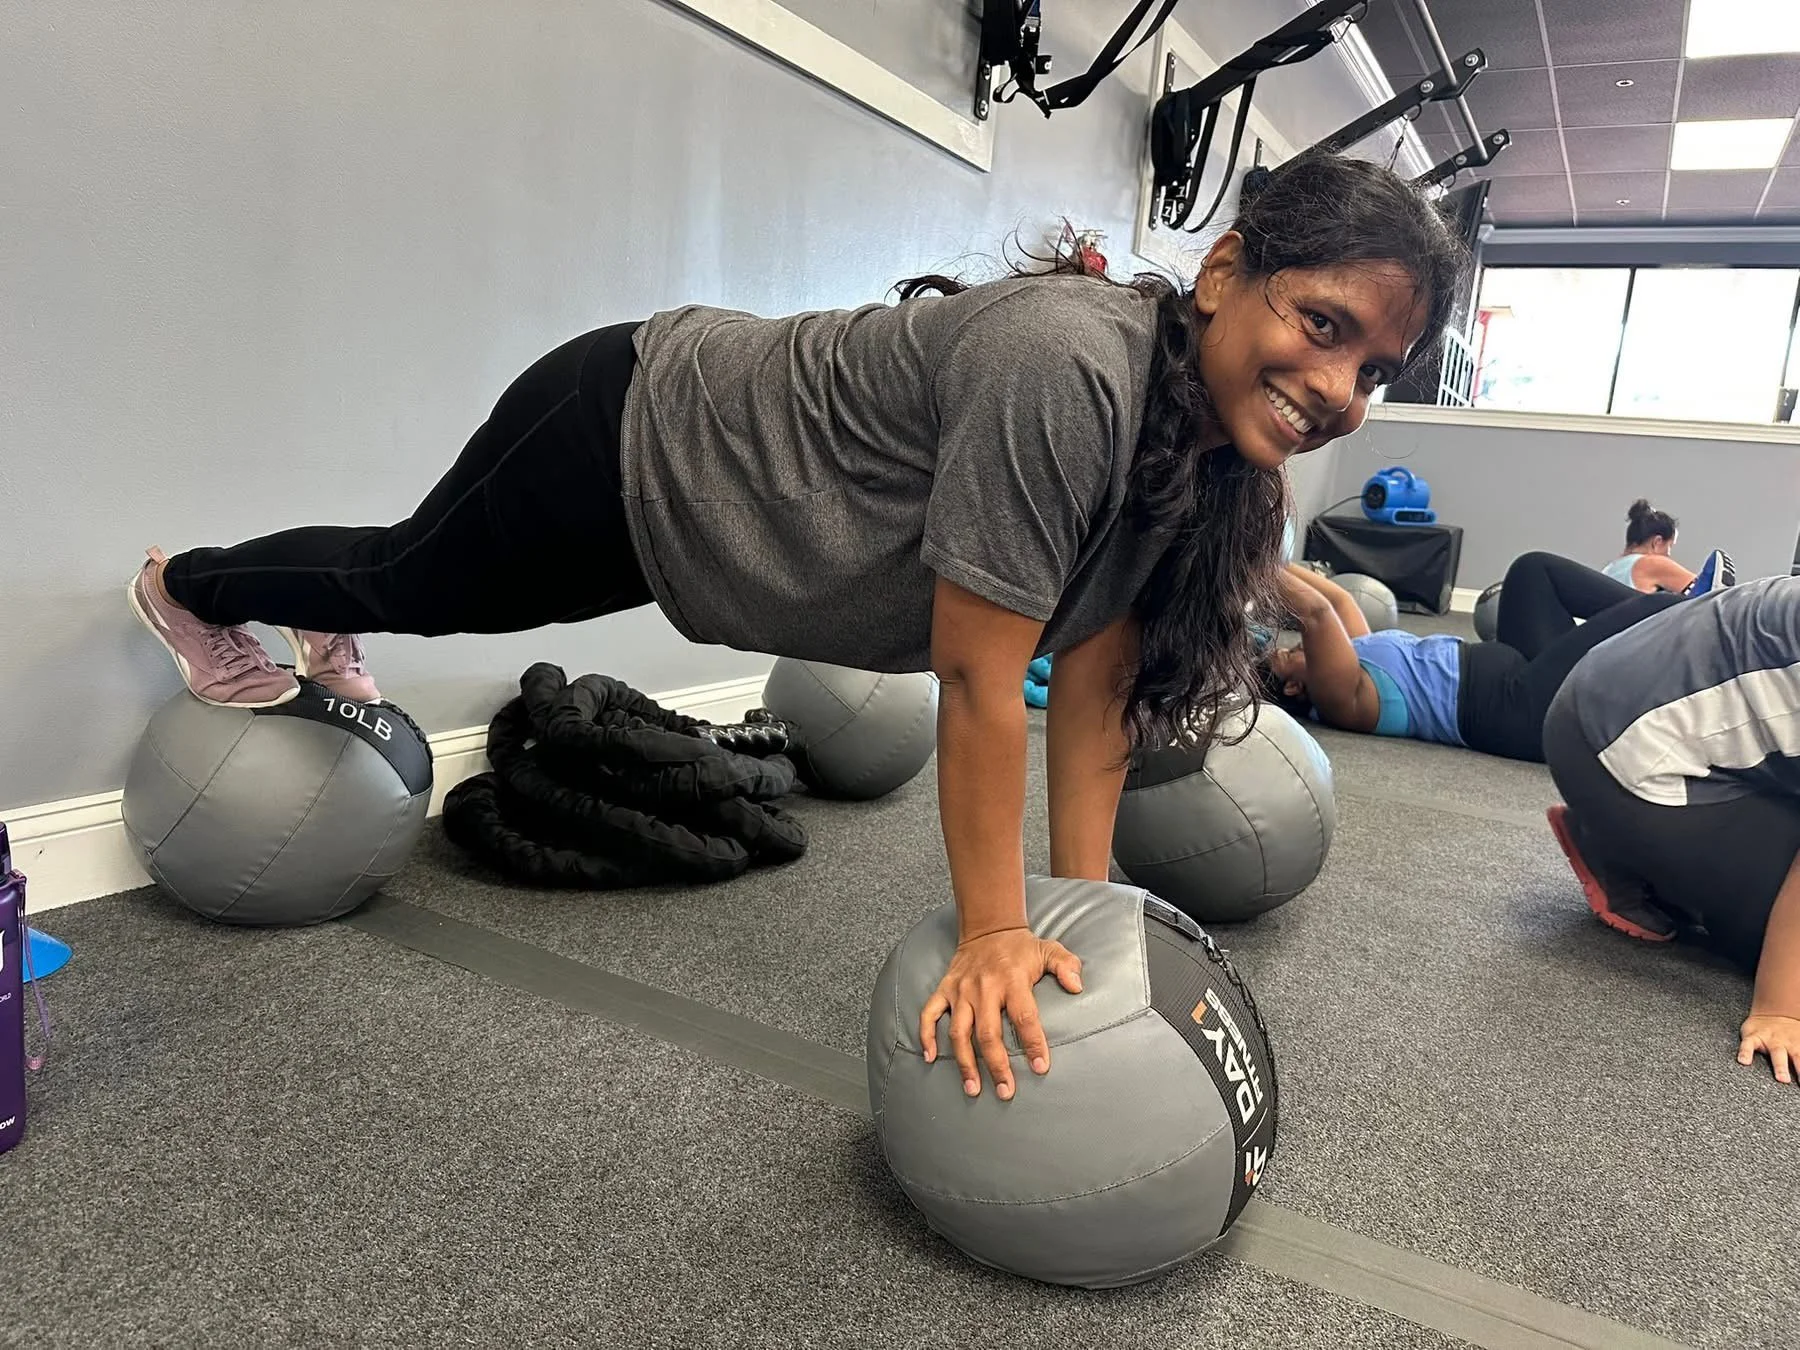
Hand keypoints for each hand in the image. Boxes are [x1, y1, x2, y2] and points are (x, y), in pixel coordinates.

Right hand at [918, 928, 1083, 1100]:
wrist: (987, 926)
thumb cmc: (1020, 947)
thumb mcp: (1048, 949)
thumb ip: (1067, 966)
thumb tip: (1078, 986)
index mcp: (1012, 981)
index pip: (1024, 1017)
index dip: (1033, 1044)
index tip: (1041, 1067)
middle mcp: (984, 989)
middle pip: (988, 1034)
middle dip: (997, 1066)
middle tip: (1006, 1092)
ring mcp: (961, 991)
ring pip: (959, 1032)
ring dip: (965, 1063)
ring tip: (973, 1089)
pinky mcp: (945, 989)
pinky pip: (930, 1014)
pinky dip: (926, 1035)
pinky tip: (930, 1057)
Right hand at [1737, 1014, 1799, 1084]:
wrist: (1772, 1011)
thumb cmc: (1788, 1033)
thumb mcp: (1799, 1040)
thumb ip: (1799, 1054)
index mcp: (1799, 1045)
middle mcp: (1787, 1043)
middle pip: (1797, 1057)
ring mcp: (1770, 1039)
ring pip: (1777, 1053)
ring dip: (1781, 1066)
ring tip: (1782, 1079)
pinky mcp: (1752, 1036)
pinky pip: (1748, 1045)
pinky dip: (1745, 1052)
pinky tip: (1743, 1061)